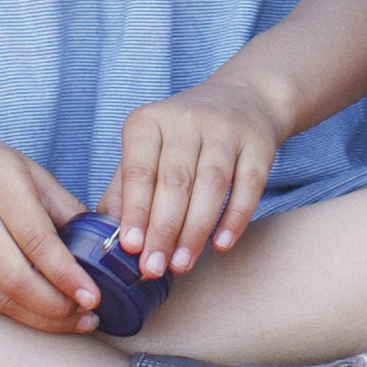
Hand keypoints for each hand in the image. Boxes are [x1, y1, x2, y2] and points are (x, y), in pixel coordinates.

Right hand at [0, 124, 102, 332]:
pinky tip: (41, 316)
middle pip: (17, 279)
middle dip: (58, 307)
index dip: (67, 275)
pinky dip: (16, 313)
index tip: (94, 296)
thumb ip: (62, 204)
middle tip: (89, 314)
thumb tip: (101, 241)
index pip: (37, 241)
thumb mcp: (25, 167)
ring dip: (40, 318)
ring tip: (73, 321)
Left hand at [104, 74, 283, 280]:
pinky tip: (221, 244)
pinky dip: (235, 218)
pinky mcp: (259, 144)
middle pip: (175, 181)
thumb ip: (125, 187)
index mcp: (149, 122)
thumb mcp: (146, 150)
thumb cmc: (182, 136)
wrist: (243, 99)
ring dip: (196, 230)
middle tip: (154, 268)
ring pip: (212, 185)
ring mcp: (226, 130)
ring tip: (183, 264)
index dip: (135, 210)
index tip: (131, 247)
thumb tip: (107, 230)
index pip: (139, 170)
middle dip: (164, 229)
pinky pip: (249, 185)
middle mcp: (186, 120)